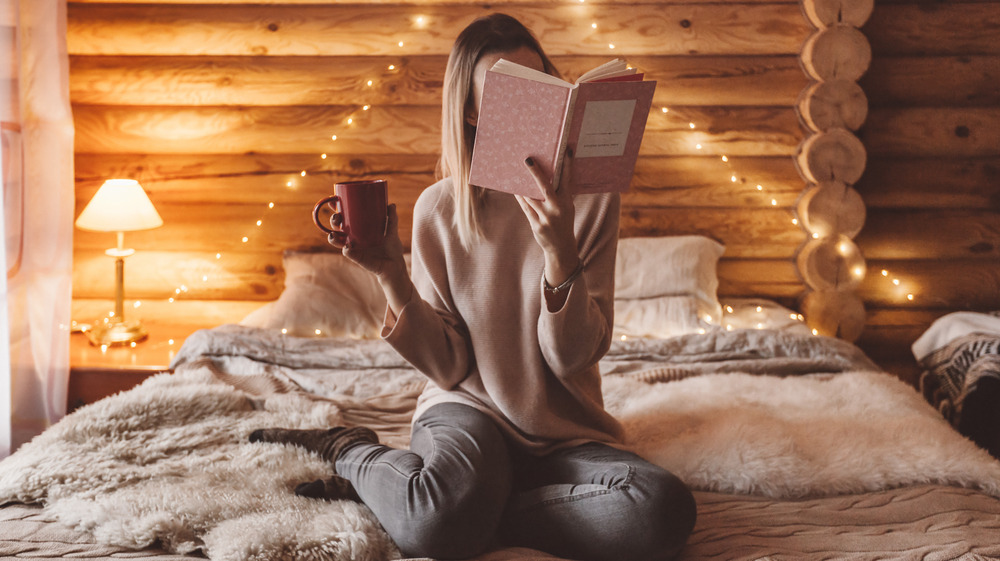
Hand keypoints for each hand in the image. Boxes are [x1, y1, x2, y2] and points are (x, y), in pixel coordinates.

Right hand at [328, 203, 408, 287]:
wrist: (395, 265)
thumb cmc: (391, 248)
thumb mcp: (392, 232)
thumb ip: (391, 220)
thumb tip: (391, 205)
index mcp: (359, 230)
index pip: (345, 219)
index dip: (337, 211)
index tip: (334, 201)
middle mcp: (354, 238)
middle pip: (337, 228)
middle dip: (333, 222)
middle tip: (337, 217)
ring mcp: (354, 248)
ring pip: (337, 242)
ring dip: (332, 237)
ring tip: (333, 234)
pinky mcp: (357, 258)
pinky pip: (348, 253)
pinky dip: (346, 250)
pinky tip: (348, 246)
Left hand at [515, 149, 579, 285]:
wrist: (561, 248)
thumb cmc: (563, 223)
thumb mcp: (567, 208)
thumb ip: (559, 195)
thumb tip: (544, 177)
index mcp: (567, 202)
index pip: (567, 180)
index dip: (567, 165)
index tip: (567, 151)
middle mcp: (557, 209)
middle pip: (545, 188)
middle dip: (536, 173)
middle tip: (528, 160)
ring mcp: (546, 218)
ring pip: (531, 197)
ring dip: (523, 185)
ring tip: (516, 173)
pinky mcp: (536, 225)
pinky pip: (526, 208)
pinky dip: (521, 198)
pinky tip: (515, 189)